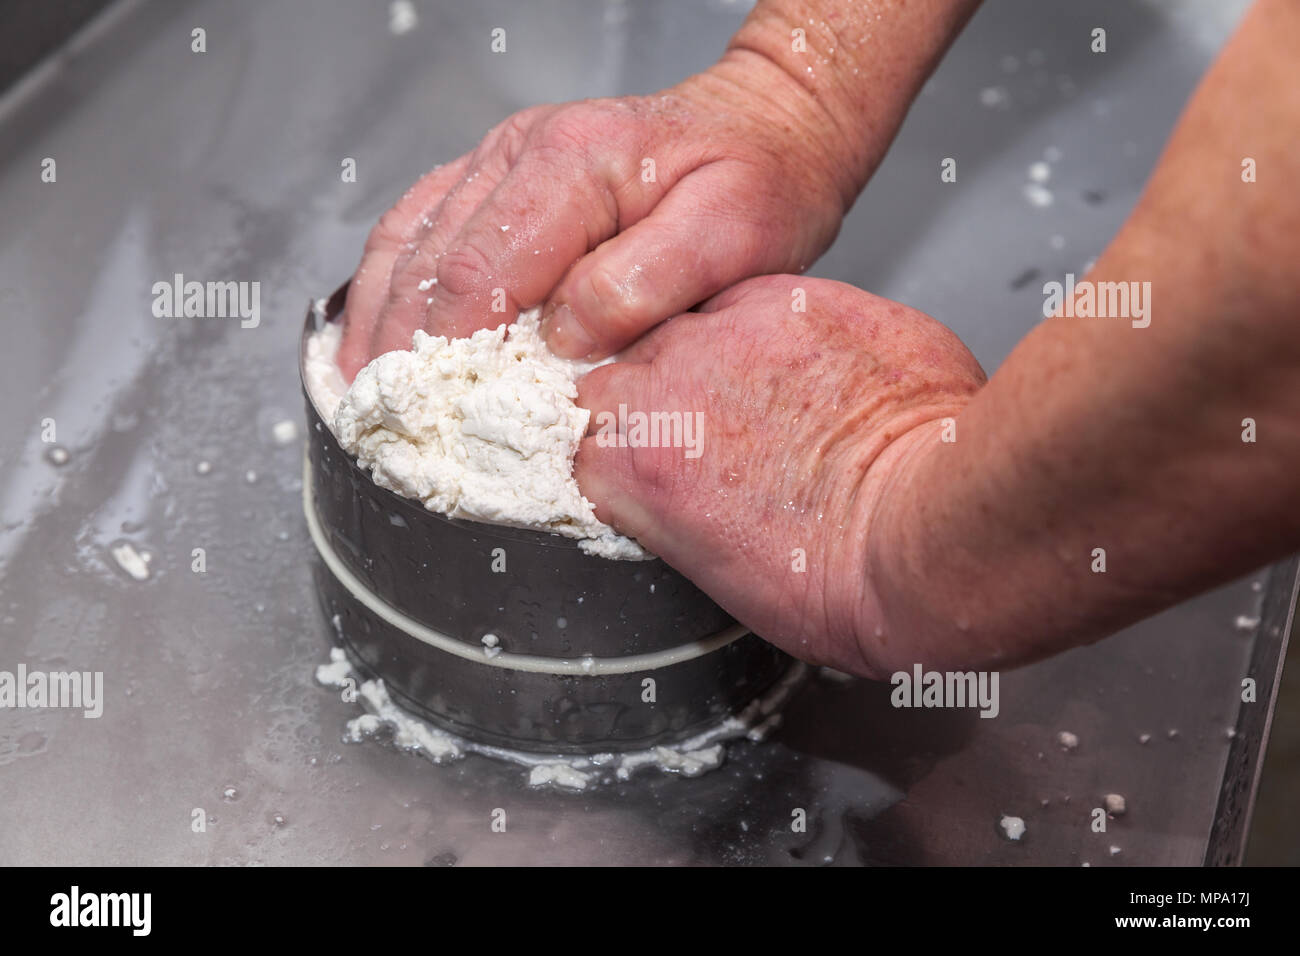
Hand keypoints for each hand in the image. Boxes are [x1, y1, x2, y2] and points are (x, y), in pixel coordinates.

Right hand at [336, 55, 858, 379]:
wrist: (769, 126)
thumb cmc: (760, 182)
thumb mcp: (731, 237)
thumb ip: (641, 286)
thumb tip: (561, 340)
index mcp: (572, 166)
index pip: (479, 273)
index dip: (445, 357)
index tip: (430, 422)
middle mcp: (520, 152)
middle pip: (427, 263)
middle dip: (396, 351)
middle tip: (382, 428)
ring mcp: (500, 160)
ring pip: (407, 242)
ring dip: (377, 321)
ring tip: (360, 395)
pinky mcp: (498, 177)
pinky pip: (419, 226)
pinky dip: (389, 285)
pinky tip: (376, 332)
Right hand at [573, 276, 985, 676]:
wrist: (923, 531)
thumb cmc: (835, 578)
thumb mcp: (711, 570)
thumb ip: (663, 503)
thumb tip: (676, 478)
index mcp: (630, 462)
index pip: (574, 426)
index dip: (611, 437)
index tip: (640, 452)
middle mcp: (664, 385)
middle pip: (623, 365)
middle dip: (656, 391)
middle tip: (711, 428)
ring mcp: (727, 333)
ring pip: (688, 321)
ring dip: (713, 353)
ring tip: (771, 400)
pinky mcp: (791, 299)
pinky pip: (761, 300)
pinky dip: (778, 329)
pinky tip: (817, 373)